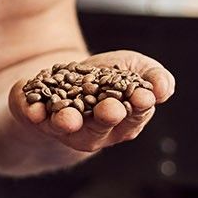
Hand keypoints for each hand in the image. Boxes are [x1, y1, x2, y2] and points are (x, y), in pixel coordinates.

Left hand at [9, 50, 175, 153]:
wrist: (64, 80)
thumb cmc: (105, 78)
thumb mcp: (133, 66)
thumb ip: (153, 75)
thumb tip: (164, 89)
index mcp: (122, 120)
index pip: (135, 115)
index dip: (139, 107)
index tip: (143, 96)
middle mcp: (94, 130)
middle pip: (101, 128)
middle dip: (106, 118)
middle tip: (110, 108)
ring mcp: (63, 128)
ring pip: (67, 130)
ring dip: (68, 124)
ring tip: (68, 118)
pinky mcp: (35, 117)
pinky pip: (34, 118)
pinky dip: (33, 113)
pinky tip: (33, 108)